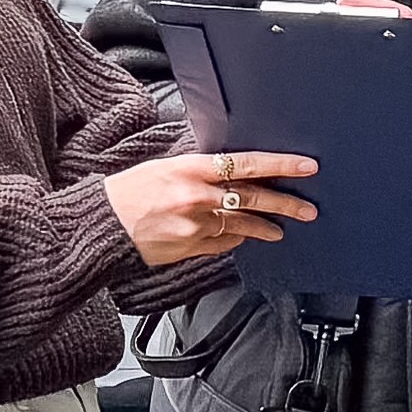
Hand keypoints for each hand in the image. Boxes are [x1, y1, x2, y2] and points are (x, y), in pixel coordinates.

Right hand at [105, 151, 317, 267]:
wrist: (103, 224)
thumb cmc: (129, 191)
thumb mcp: (165, 166)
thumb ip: (200, 169)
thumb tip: (232, 168)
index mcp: (191, 168)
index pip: (247, 163)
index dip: (280, 165)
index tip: (306, 166)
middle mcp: (197, 196)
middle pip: (253, 197)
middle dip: (286, 203)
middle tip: (308, 208)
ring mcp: (196, 225)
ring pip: (242, 224)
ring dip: (266, 227)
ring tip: (281, 229)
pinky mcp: (191, 248)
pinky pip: (224, 244)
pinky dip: (236, 239)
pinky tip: (246, 237)